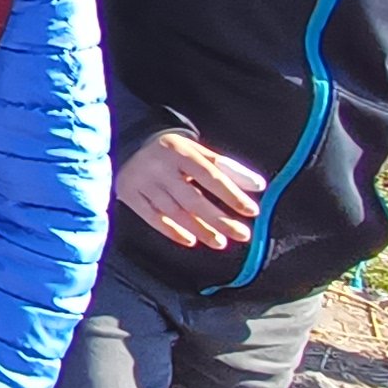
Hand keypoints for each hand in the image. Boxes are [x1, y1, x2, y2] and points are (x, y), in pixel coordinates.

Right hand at [117, 131, 264, 248]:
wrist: (129, 144)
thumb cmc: (174, 153)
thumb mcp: (199, 152)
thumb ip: (228, 168)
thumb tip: (258, 186)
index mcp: (179, 151)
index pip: (210, 176)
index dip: (232, 195)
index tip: (252, 211)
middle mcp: (159, 166)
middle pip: (193, 198)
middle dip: (220, 219)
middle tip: (242, 234)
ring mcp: (142, 181)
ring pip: (175, 212)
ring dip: (200, 230)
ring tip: (221, 242)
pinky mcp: (129, 194)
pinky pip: (153, 218)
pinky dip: (173, 231)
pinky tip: (191, 240)